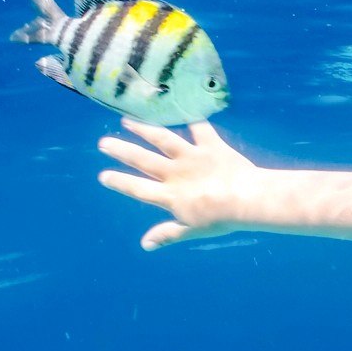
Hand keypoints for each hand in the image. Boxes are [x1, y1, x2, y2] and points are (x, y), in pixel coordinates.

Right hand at [98, 119, 260, 250]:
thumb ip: (167, 234)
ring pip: (163, 139)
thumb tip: (145, 245)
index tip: (103, 175)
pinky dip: (192, 116)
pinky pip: (199, 127)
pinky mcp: (211, 145)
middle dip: (121, 150)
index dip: (119, 182)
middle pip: (142, 160)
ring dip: (144, 128)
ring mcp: (192, 157)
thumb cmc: (221, 219)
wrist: (248, 199)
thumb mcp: (191, 230)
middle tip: (104, 143)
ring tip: (128, 120)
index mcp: (169, 196)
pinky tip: (182, 106)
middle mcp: (176, 173)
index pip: (137, 188)